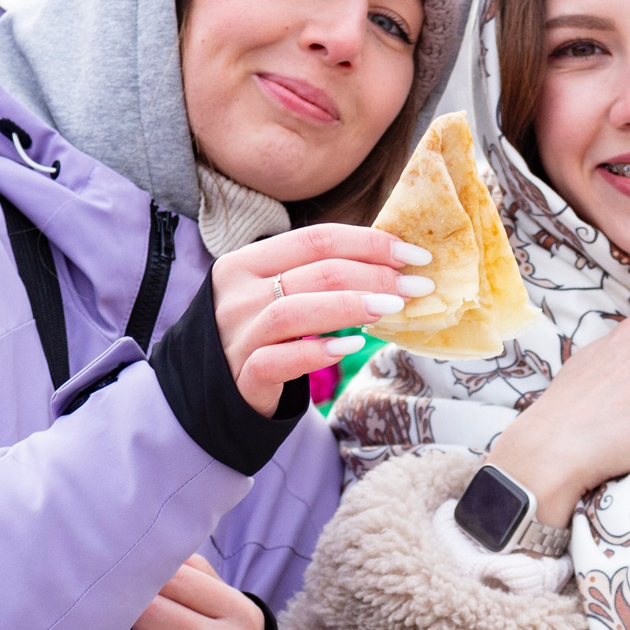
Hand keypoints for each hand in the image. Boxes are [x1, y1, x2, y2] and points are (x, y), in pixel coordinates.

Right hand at [211, 225, 437, 413]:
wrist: (212, 389)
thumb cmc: (260, 334)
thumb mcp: (277, 294)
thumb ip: (317, 277)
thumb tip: (392, 263)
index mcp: (246, 262)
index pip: (317, 239)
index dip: (370, 243)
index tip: (414, 255)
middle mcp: (236, 294)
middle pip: (315, 272)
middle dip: (375, 275)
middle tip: (417, 287)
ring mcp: (235, 336)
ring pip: (294, 311)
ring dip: (350, 306)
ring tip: (391, 310)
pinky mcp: (241, 377)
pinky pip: (277, 360)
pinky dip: (316, 352)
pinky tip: (350, 346)